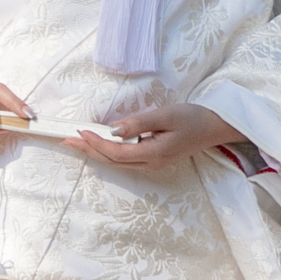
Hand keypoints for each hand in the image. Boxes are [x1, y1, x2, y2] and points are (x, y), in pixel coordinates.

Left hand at [76, 104, 250, 168]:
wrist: (214, 127)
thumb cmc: (193, 118)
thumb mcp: (166, 115)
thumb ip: (139, 123)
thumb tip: (113, 129)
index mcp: (154, 153)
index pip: (116, 153)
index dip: (96, 144)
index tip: (80, 131)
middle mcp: (150, 163)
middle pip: (112, 161)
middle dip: (88, 150)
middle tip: (66, 140)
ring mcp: (152, 164)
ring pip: (117, 162)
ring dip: (96, 152)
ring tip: (77, 142)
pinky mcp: (153, 159)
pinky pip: (125, 159)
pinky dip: (108, 152)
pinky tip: (98, 145)